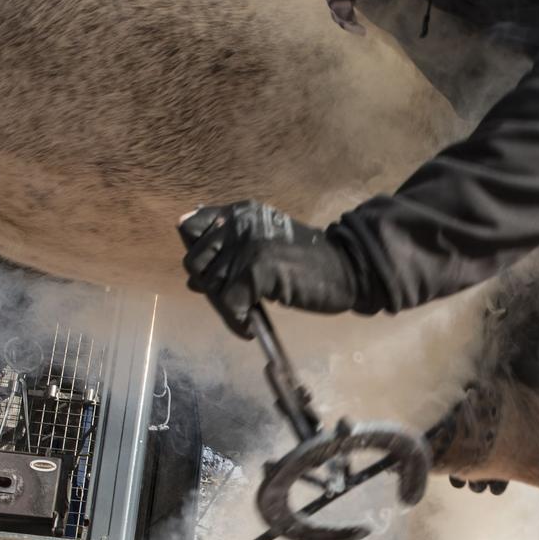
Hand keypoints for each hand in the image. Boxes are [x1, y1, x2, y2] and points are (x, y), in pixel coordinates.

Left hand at [178, 202, 364, 337]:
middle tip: (234, 304)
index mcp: (239, 213)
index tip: (215, 275)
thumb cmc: (308, 262)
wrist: (347, 268)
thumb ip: (231, 254)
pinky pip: (230, 304)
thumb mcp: (264, 246)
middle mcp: (239, 222)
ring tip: (245, 319)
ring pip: (212, 287)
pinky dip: (237, 321)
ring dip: (225, 310)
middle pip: (196, 262)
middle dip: (211, 289)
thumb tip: (193, 281)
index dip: (198, 255)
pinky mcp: (257, 269)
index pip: (191, 228)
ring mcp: (247, 244)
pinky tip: (250, 327)